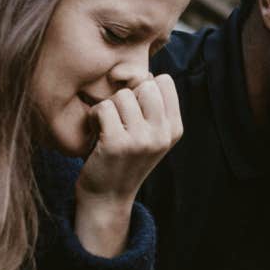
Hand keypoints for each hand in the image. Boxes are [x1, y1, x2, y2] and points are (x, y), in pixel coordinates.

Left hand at [76, 74, 181, 202]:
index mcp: (174, 129)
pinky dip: (94, 118)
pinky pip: (103, 108)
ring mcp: (141, 140)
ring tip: (108, 129)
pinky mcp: (117, 144)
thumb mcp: (149, 134)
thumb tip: (143, 71)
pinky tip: (97, 134)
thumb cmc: (124, 158)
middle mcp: (163, 134)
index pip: (163, 81)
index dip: (143, 90)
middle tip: (120, 120)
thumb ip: (152, 106)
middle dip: (127, 97)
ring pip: (122, 96)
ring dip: (109, 109)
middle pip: (145, 85)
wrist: (107, 197)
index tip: (134, 112)